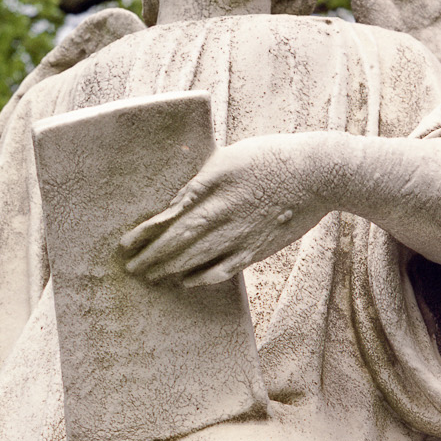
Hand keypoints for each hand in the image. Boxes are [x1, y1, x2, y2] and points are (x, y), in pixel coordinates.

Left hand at [120, 134, 334, 285]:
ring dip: (169, 269)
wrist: (316, 174)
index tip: (124, 244)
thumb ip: (202, 179)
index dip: (145, 233)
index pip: (169, 214)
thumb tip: (175, 202)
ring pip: (195, 258)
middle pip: (177, 241)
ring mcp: (239, 233)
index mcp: (212, 185)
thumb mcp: (229, 157)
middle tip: (130, 268)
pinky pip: (223, 269)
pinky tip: (187, 282)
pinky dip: (202, 278)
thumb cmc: (272, 157)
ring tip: (150, 276)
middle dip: (150, 256)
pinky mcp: (256, 248)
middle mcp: (222, 212)